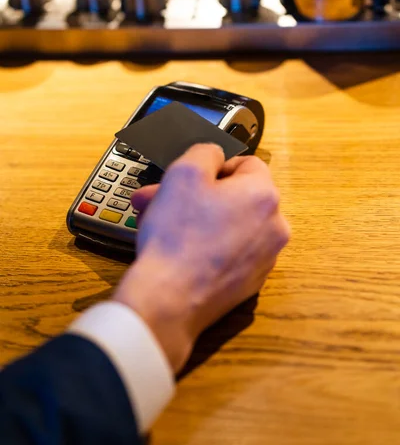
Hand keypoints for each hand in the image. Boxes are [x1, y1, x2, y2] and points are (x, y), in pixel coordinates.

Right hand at [113, 144, 289, 372]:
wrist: (170, 298)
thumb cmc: (178, 235)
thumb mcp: (185, 172)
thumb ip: (206, 152)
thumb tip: (215, 155)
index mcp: (264, 196)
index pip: (247, 163)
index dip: (216, 166)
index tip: (193, 178)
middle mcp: (274, 227)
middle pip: (236, 196)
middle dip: (199, 194)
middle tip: (165, 198)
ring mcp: (264, 258)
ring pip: (231, 224)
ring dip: (200, 218)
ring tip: (165, 223)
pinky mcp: (250, 282)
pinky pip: (231, 251)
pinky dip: (209, 246)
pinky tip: (181, 249)